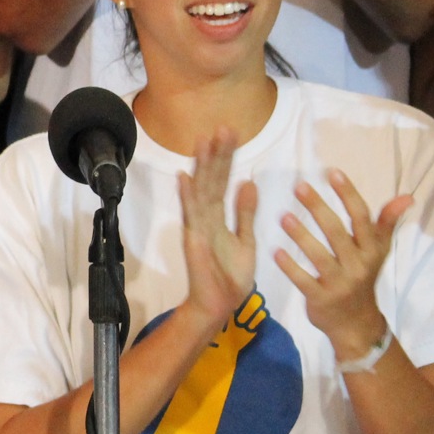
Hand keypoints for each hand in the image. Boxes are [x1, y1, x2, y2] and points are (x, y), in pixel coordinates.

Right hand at [176, 128, 258, 333]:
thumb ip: (245, 213)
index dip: (227, 158)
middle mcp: (205, 216)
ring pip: (200, 190)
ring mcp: (198, 226)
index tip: (231, 134)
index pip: (222, 181)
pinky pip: (191, 214)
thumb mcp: (246, 240)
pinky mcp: (193, 239)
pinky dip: (187, 195)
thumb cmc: (231, 277)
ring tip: (205, 140)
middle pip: (211, 179)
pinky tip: (184, 176)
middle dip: (217, 154)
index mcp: (219, 216)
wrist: (219, 305)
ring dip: (202, 166)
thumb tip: (249, 182)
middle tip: (223, 128)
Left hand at [272, 169, 410, 360]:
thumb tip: (408, 196)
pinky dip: (289, 267)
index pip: (361, 217)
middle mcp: (358, 265)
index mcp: (371, 250)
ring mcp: (339, 283)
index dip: (348, 194)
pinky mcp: (321, 299)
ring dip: (301, 235)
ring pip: (319, 256)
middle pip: (337, 232)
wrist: (357, 324)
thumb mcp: (378, 251)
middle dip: (318, 208)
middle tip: (299, 186)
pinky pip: (304, 280)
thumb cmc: (364, 277)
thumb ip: (386, 222)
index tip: (332, 172)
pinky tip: (275, 251)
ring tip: (283, 216)